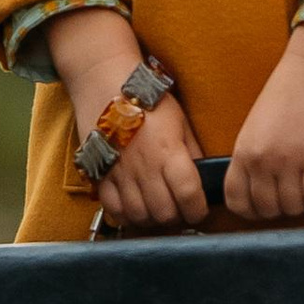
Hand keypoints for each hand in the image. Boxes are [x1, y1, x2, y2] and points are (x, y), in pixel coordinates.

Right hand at [47, 11, 208, 228]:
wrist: (106, 84)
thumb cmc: (148, 101)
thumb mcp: (181, 122)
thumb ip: (192, 152)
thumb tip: (203, 179)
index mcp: (168, 151)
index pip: (189, 195)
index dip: (198, 210)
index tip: (200, 210)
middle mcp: (144, 167)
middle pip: (165, 213)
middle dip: (177, 217)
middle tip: (179, 209)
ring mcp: (119, 173)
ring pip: (139, 216)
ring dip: (153, 219)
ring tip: (158, 209)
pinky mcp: (99, 175)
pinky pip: (113, 210)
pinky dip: (126, 216)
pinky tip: (135, 208)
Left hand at [226, 21, 303, 222]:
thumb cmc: (288, 93)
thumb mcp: (256, 126)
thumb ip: (253, 157)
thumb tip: (261, 188)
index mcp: (243, 151)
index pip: (235, 200)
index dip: (250, 211)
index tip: (263, 208)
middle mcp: (262, 160)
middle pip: (266, 209)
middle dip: (279, 210)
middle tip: (292, 197)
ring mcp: (289, 162)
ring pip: (291, 207)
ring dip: (301, 205)